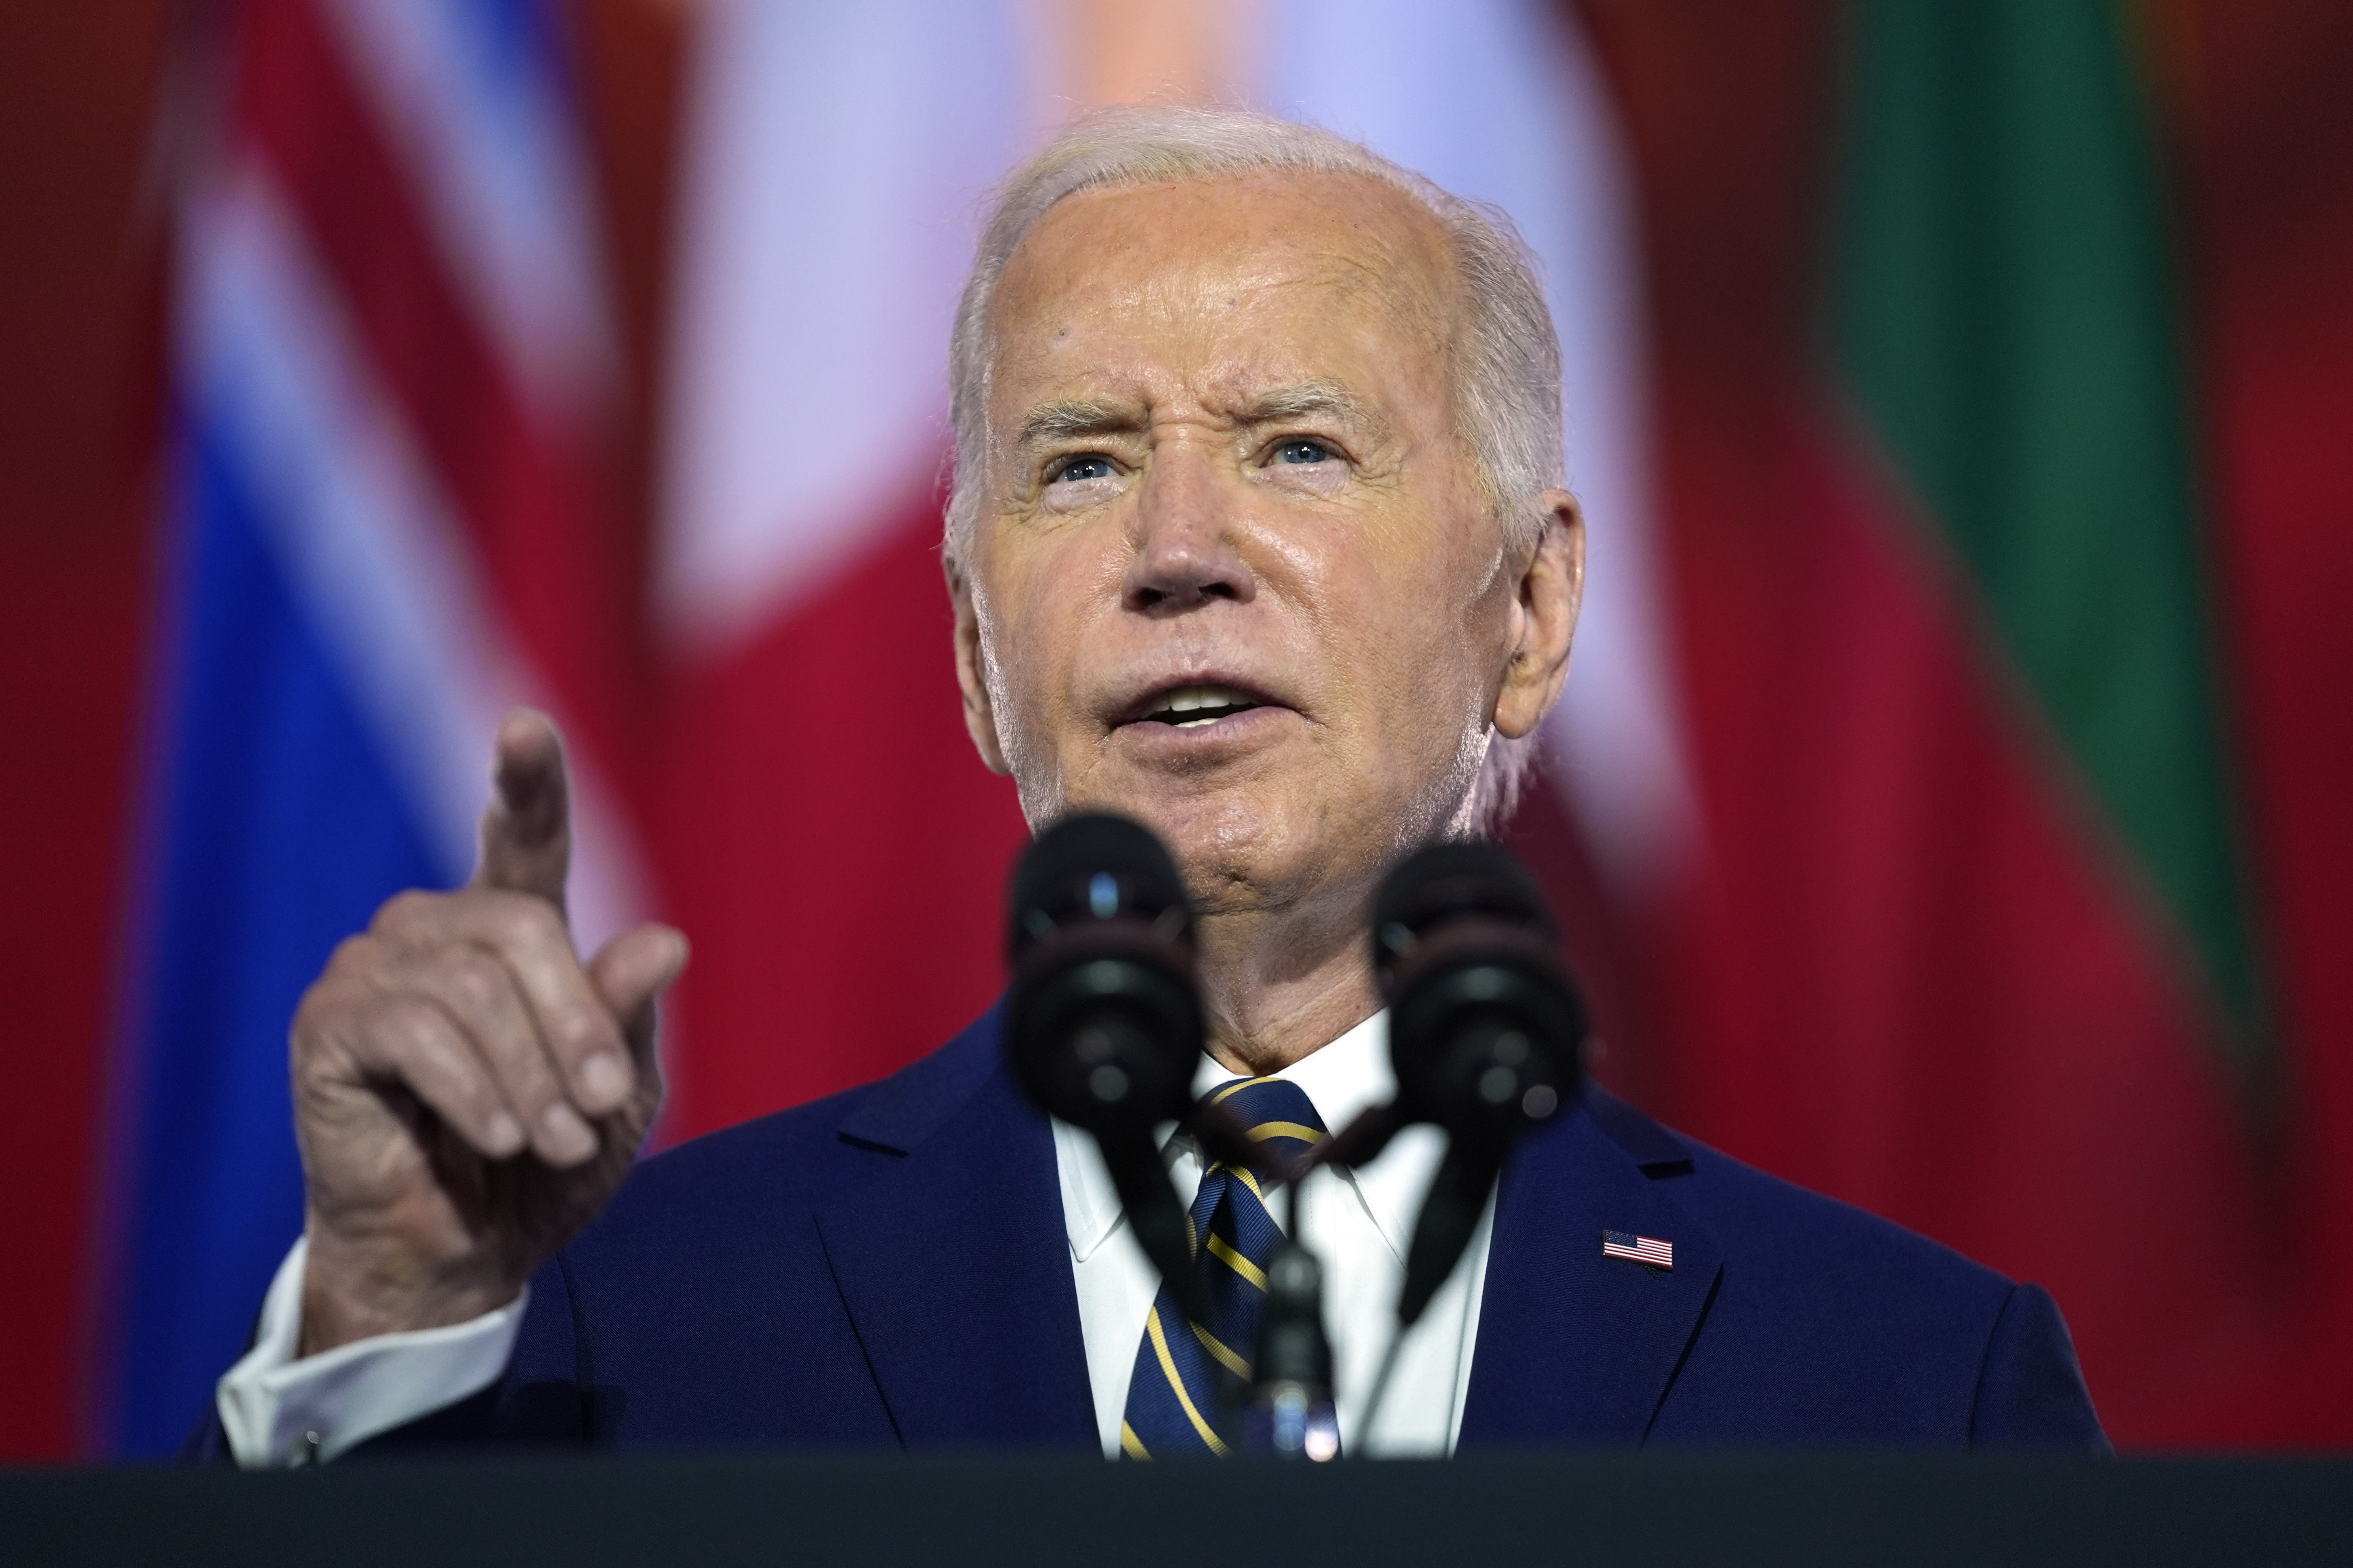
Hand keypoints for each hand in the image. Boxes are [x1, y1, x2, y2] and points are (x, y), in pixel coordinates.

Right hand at [289, 710, 686, 1354]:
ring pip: (472, 985)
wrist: (467, 1254)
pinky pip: (415, 1030)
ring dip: (530, 1074)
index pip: (523, 836)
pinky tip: (495, 1137)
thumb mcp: (618, 1096)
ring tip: (554, 1140)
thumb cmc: (545, 1167)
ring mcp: (372, 968)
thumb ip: (629, 1018)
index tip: (526, 728)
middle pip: (521, 928)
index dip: (528, 781)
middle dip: (575, 1026)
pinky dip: (473, 1089)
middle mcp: (435, 930)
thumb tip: (665, 940)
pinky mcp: (330, 1023)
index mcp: (510, 932)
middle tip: (601, 1110)